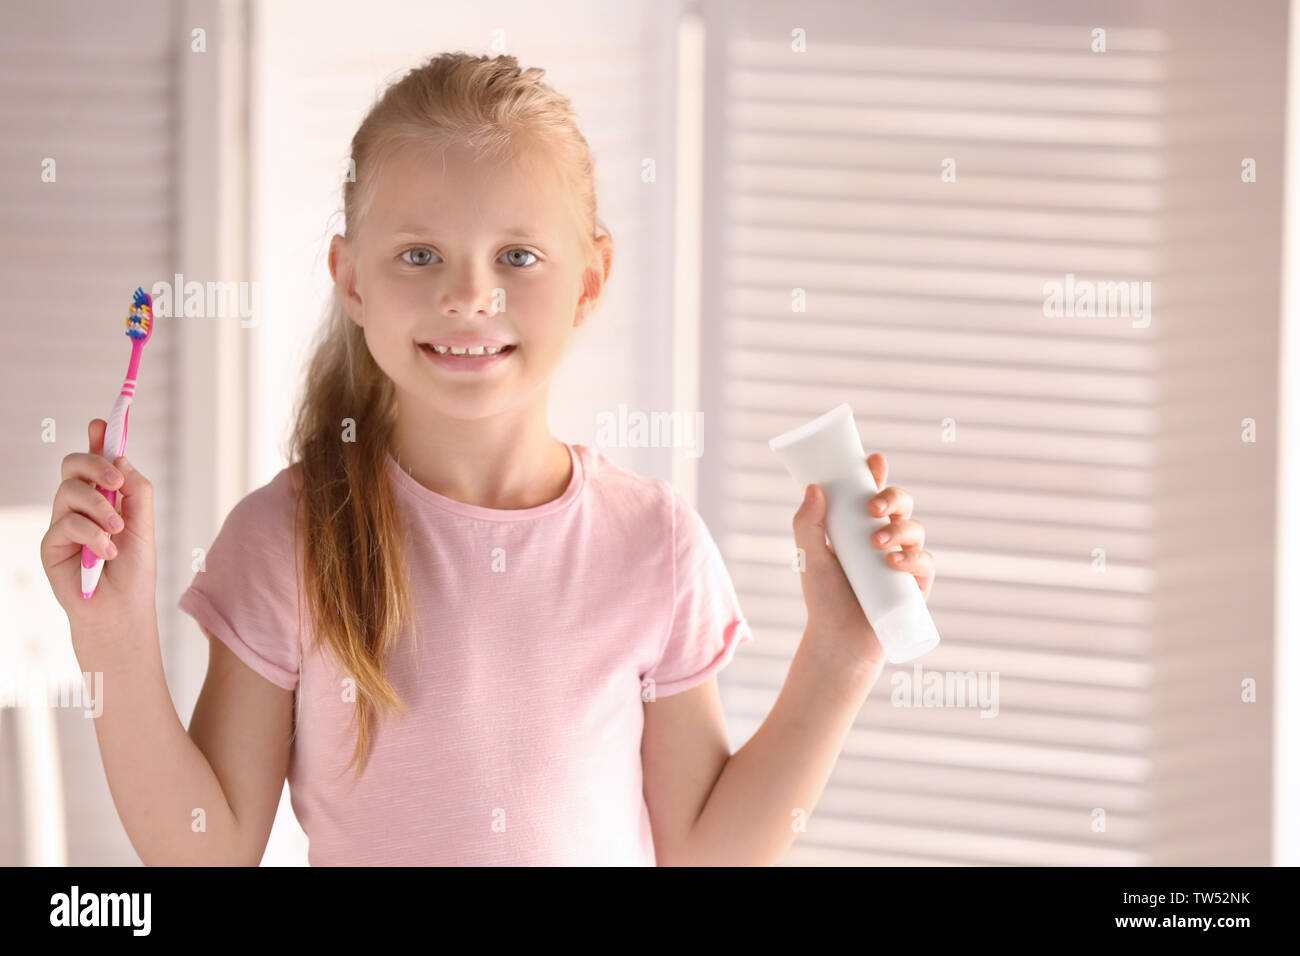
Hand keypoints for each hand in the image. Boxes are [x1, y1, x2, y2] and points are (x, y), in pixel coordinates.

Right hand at [40, 418, 157, 638]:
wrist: (122, 608)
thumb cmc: (134, 569)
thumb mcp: (145, 525)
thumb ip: (135, 490)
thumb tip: (121, 459)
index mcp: (107, 497)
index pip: (98, 461)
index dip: (98, 439)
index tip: (103, 421)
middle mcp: (82, 506)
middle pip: (74, 465)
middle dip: (95, 465)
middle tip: (116, 481)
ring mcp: (63, 522)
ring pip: (70, 490)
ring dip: (100, 508)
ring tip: (118, 531)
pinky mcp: (51, 543)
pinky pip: (66, 522)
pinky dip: (92, 535)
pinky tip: (105, 553)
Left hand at [791, 453, 934, 670]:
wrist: (840, 641)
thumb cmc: (824, 598)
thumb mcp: (810, 558)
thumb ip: (807, 525)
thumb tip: (814, 489)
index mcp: (859, 525)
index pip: (871, 491)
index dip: (876, 473)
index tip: (874, 461)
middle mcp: (884, 536)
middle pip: (900, 503)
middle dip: (892, 496)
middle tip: (873, 506)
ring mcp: (903, 558)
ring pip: (915, 528)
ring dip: (899, 528)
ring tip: (876, 543)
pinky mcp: (917, 583)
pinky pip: (925, 561)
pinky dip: (913, 557)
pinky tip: (895, 562)